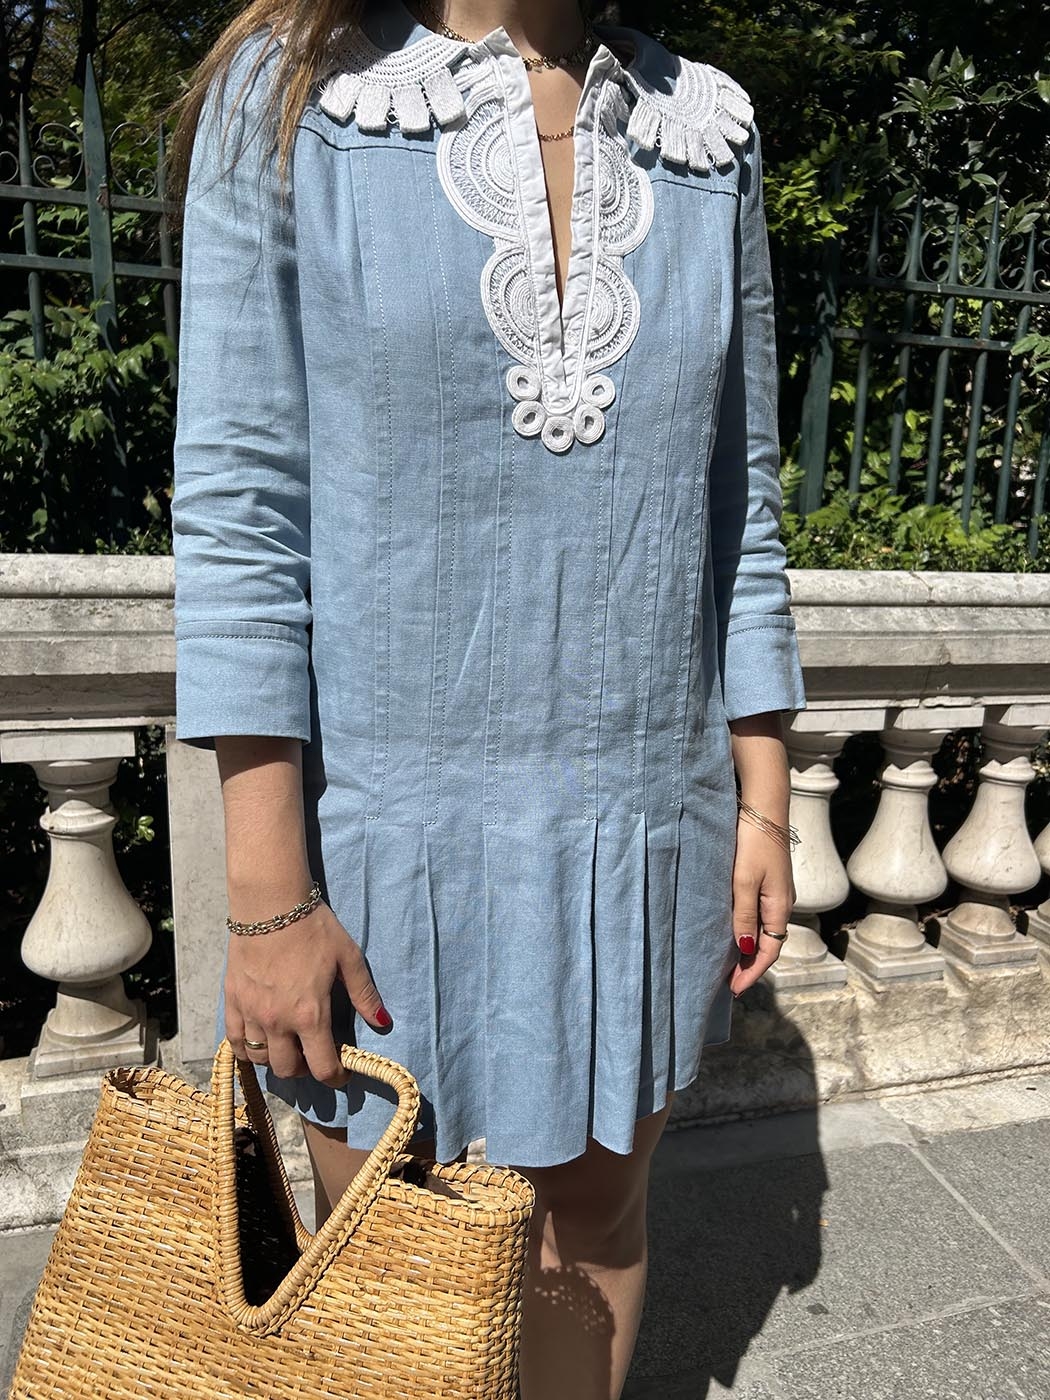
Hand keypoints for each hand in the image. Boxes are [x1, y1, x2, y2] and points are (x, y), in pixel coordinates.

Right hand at [224, 899, 391, 1084]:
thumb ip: (364, 995)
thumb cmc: (314, 928)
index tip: (341, 1072)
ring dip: (277, 1059)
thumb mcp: (348, 958)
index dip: (335, 1077)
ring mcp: (251, 1013)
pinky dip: (247, 1050)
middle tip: (313, 1054)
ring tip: (288, 1045)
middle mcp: (278, 1021)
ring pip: (260, 1060)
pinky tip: (258, 1042)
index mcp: (310, 1014)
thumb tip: (383, 1023)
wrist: (271, 904)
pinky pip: (235, 1042)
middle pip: (288, 1070)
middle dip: (305, 1069)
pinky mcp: (232, 1001)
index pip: (322, 1067)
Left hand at [726, 816, 796, 998]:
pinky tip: (733, 931)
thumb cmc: (752, 843)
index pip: (769, 952)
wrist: (763, 807)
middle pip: (769, 944)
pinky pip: (760, 915)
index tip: (733, 989)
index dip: (752, 973)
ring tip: (728, 963)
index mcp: (779, 907)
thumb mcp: (744, 881)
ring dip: (749, 949)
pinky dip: (748, 930)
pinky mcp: (768, 881)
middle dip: (750, 966)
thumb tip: (747, 948)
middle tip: (727, 982)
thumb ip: (744, 915)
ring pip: (764, 930)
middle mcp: (782, 903)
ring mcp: (776, 892)